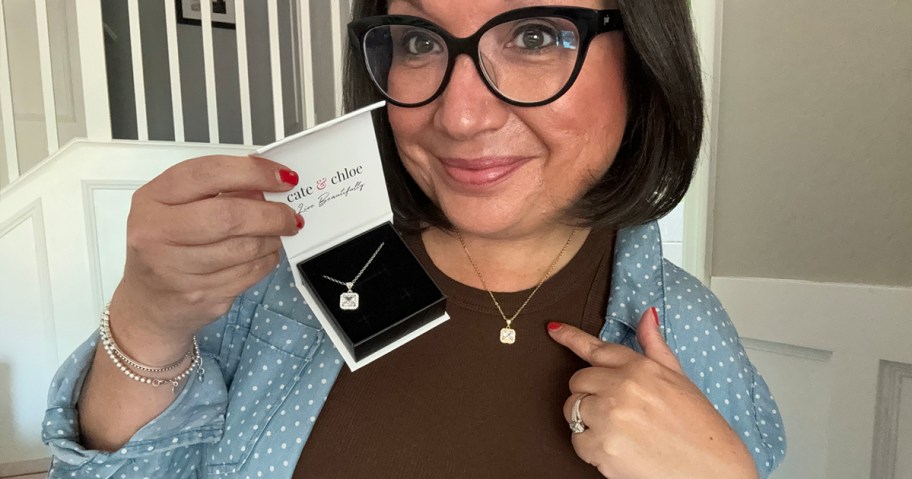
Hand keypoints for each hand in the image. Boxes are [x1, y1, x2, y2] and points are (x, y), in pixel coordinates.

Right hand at [111, 155, 301, 361]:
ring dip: (273, 239)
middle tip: (290, 214)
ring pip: (246, 248)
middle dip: (272, 214)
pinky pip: (250, 273)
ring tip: (276, 234)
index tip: (283, 177)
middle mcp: (158, 233)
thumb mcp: (176, 207)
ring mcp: (177, 270)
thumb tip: (266, 184)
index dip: (254, 172)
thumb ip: (217, 189)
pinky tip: (263, 254)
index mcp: (152, 199)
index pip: (208, 174)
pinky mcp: (200, 296)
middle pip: (230, 215)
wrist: (148, 305)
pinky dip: (267, 260)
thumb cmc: (166, 246)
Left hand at [548, 308, 757, 478]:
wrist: (714, 470)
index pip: (596, 348)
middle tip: (614, 411)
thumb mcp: (680, 378)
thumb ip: (655, 347)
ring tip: (620, 432)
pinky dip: (591, 449)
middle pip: (577, 382)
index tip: (554, 330)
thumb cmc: (699, 427)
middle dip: (589, 395)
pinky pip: (577, 442)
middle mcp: (622, 388)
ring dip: (588, 422)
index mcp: (640, 368)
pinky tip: (617, 450)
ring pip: (573, 411)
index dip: (570, 337)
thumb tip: (647, 315)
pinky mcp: (603, 447)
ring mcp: (610, 417)